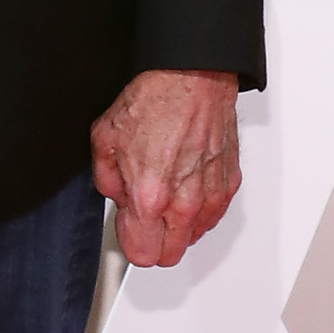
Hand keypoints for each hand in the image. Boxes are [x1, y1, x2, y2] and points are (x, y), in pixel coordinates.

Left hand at [89, 69, 241, 267]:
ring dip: (177, 224)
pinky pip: (211, 215)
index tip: (128, 224)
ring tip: (166, 191)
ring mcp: (210, 196)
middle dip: (153, 240)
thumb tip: (117, 197)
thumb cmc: (155, 100)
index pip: (142, 255)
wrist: (192, 76)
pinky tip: (185, 181)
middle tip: (144, 215)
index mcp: (149, 196)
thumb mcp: (105, 139)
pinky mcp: (228, 184)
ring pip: (192, 236)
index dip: (130, 240)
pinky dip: (198, 207)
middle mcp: (184, 203)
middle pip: (169, 255)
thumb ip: (106, 181)